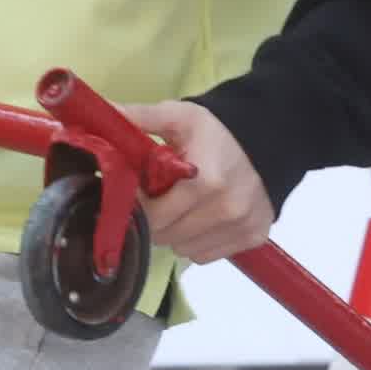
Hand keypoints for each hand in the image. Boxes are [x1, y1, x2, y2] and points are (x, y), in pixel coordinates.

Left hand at [122, 98, 271, 262]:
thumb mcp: (179, 117)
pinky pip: (206, 256)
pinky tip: (202, 218)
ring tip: (182, 208)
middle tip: (158, 199)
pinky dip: (198, 242)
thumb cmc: (217, 131)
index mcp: (205, 181)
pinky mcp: (253, 238)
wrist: (270, 138)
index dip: (138, 206)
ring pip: (183, 250)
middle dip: (154, 220)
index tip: (136, 194)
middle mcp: (226, 209)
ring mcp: (241, 226)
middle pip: (165, 236)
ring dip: (176, 233)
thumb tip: (100, 113)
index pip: (153, 216)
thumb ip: (139, 118)